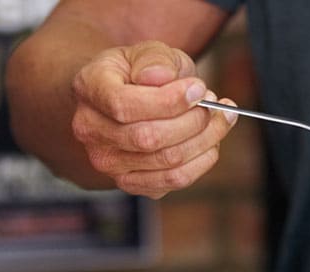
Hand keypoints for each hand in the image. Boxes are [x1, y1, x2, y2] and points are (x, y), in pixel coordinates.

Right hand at [70, 40, 237, 198]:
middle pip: (148, 138)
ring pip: (166, 161)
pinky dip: (202, 160)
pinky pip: (173, 180)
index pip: (123, 105)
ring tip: (220, 117)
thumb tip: (160, 76)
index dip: (167, 101)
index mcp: (89, 88)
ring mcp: (107, 161)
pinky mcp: (131, 182)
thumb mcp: (149, 51)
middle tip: (213, 102)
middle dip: (193, 120)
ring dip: (206, 139)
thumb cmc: (142, 71)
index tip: (198, 88)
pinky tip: (212, 140)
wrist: (131, 94)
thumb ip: (155, 59)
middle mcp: (90, 129)